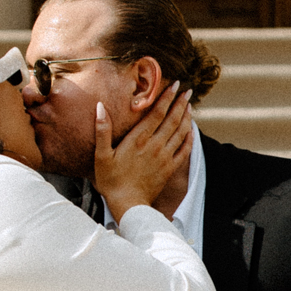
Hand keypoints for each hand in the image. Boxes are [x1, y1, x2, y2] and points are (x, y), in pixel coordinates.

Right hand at [94, 81, 192, 221]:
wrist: (128, 204)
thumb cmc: (111, 181)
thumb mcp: (102, 155)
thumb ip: (102, 130)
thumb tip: (99, 107)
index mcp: (138, 139)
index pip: (156, 113)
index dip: (166, 97)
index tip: (174, 85)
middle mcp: (154, 145)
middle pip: (172, 119)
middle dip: (180, 103)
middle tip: (187, 91)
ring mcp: (164, 157)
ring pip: (180, 132)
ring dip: (186, 117)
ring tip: (190, 106)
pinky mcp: (169, 168)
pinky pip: (184, 150)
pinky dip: (189, 138)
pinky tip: (191, 131)